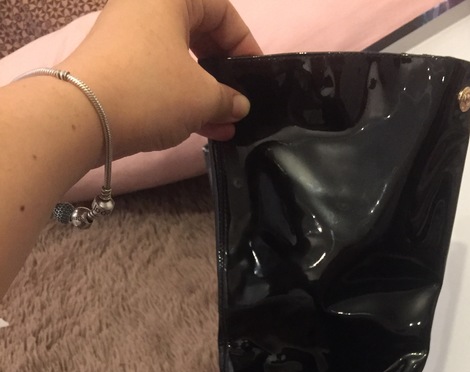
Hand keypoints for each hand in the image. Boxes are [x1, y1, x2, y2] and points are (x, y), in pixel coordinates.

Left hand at [58, 0, 262, 157]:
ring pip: (178, 60)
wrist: (81, 116)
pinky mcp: (114, 67)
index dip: (245, 44)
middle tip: (238, 101)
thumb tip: (239, 104)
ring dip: (205, 93)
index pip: (221, 10)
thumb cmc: (149, 90)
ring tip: (224, 125)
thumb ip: (228, 98)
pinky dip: (181, 99)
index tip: (255, 76)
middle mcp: (144, 7)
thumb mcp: (202, 96)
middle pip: (198, 33)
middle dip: (223, 73)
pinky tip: (202, 128)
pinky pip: (158, 76)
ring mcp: (125, 37)